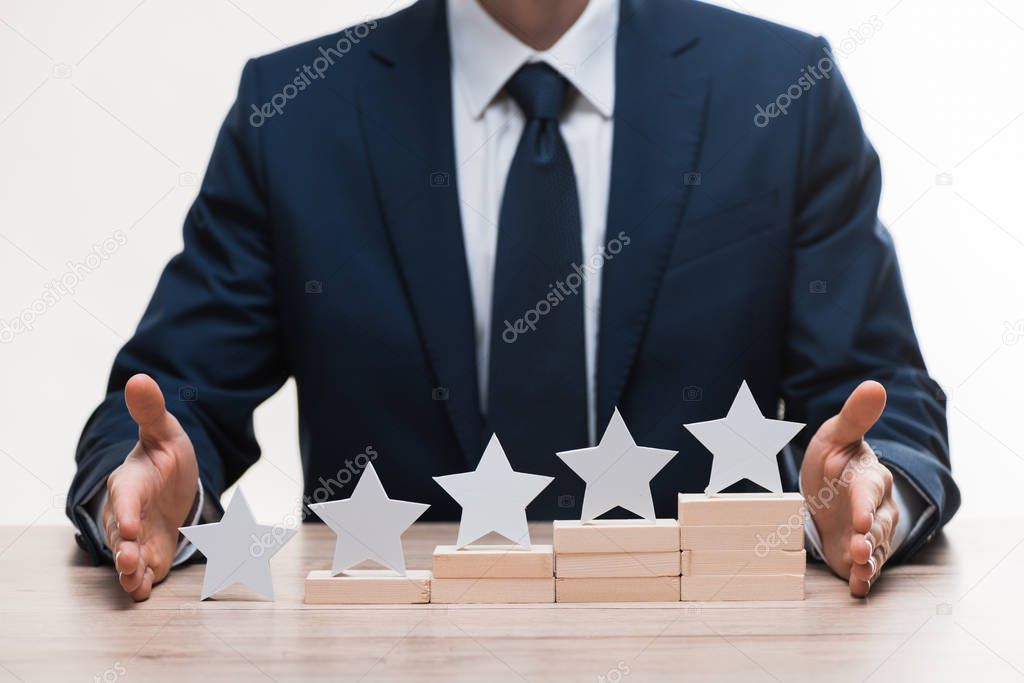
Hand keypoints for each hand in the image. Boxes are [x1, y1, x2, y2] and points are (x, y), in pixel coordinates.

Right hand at [103, 374, 198, 600]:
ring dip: (130, 573)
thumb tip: (139, 379)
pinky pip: (143, 574)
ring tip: (136, 582)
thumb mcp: (164, 431)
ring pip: (127, 560)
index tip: (130, 525)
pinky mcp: (150, 556)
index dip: (126, 512)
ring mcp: (138, 538)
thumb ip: (151, 411)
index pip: (125, 498)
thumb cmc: (164, 456)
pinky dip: (143, 583)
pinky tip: (146, 590)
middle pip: (120, 536)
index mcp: (130, 482)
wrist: (172, 483)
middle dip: (123, 550)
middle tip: (130, 561)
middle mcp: (128, 514)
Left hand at [800, 380, 898, 597]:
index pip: (869, 490)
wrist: (829, 490)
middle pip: (876, 525)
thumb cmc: (834, 461)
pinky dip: (863, 579)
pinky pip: (867, 569)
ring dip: (868, 561)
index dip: (865, 503)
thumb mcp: (836, 436)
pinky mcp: (859, 555)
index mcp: (869, 477)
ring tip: (859, 569)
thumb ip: (854, 416)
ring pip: (875, 549)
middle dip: (869, 537)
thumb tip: (875, 385)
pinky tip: (857, 587)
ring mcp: (869, 534)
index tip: (860, 516)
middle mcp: (876, 508)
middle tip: (859, 548)